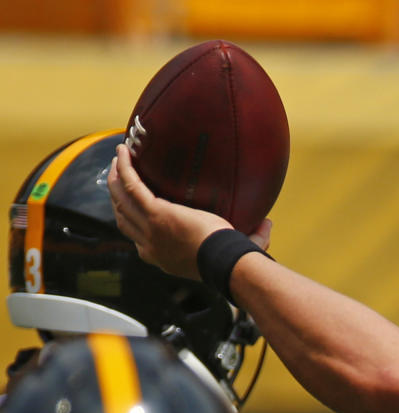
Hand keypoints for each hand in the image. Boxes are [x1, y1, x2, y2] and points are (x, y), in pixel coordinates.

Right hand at [107, 143, 269, 278]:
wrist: (226, 262)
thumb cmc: (234, 260)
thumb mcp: (235, 249)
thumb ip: (253, 237)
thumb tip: (268, 224)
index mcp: (161, 256)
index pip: (137, 238)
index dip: (131, 220)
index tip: (132, 205)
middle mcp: (150, 245)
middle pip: (123, 217)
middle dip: (117, 196)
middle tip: (118, 176)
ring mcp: (150, 228)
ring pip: (121, 199)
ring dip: (116, 178)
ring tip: (119, 160)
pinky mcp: (156, 212)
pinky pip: (132, 185)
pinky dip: (125, 168)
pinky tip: (125, 151)